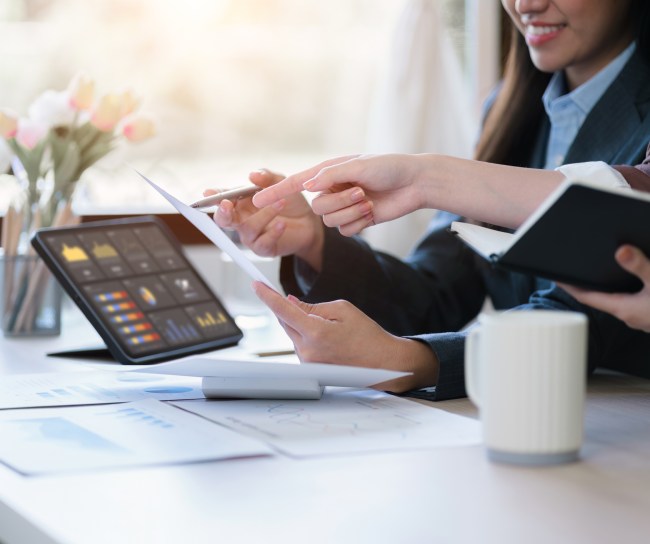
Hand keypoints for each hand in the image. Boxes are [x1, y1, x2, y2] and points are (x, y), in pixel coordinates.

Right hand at [210, 168, 324, 270]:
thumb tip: (252, 174)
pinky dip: (273, 232)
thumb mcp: (281, 184)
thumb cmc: (290, 203)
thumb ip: (267, 178)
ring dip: (264, 214)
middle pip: (224, 220)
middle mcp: (242, 220)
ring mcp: (251, 235)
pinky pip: (263, 242)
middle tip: (227, 205)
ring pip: (248, 228)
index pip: (222, 199)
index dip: (214, 197)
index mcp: (241, 203)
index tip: (209, 193)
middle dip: (223, 213)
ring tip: (281, 203)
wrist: (309, 223)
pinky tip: (282, 224)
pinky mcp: (264, 248)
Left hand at [252, 281, 438, 392]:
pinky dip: (307, 337)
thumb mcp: (342, 309)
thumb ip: (312, 306)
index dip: (267, 295)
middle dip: (289, 309)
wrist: (382, 363)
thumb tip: (290, 302)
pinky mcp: (310, 369)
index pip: (283, 310)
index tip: (256, 284)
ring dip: (301, 325)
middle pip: (285, 322)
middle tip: (303, 304)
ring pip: (293, 334)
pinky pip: (300, 346)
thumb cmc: (367, 334)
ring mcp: (307, 362)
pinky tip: (328, 340)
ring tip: (331, 330)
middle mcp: (307, 350)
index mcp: (315, 333)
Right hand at [253, 154, 426, 235]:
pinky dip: (359, 222)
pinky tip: (373, 212)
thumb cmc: (388, 167)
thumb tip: (306, 184)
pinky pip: (344, 231)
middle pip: (317, 208)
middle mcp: (331, 189)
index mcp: (327, 172)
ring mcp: (342, 206)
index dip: (275, 192)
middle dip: (340, 203)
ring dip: (351, 212)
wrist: (414, 183)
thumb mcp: (358, 166)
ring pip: (330, 221)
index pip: (295, 183)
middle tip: (362, 192)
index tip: (256, 201)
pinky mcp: (354, 221)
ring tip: (369, 200)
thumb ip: (330, 176)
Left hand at [560, 245, 649, 331]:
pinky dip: (622, 294)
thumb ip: (640, 266)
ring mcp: (640, 319)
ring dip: (605, 291)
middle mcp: (628, 316)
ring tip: (595, 278)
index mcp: (623, 308)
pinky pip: (631, 304)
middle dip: (585, 287)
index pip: (586, 297)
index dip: (569, 287)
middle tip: (571, 275)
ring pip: (616, 302)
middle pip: (598, 300)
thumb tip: (621, 251)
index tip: (556, 279)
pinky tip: (627, 287)